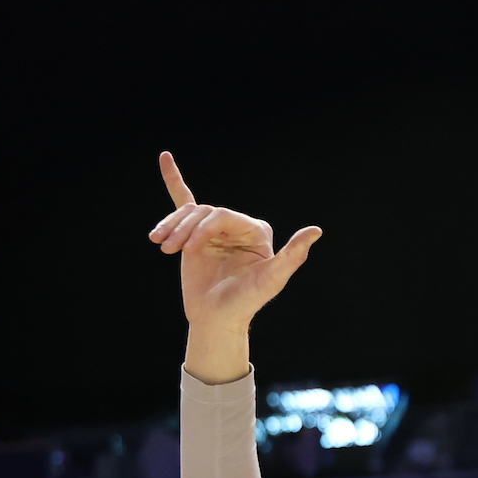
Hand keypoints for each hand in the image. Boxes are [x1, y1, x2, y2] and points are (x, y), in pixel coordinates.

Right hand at [148, 153, 318, 377]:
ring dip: (172, 226)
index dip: (204, 229)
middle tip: (172, 249)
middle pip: (205, 214)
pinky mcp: (196, 235)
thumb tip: (316, 230)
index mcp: (257, 232)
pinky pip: (185, 202)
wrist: (217, 319)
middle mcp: (238, 227)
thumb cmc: (245, 303)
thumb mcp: (271, 281)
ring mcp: (216, 230)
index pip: (224, 216)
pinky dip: (174, 180)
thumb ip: (293, 256)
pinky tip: (165, 159)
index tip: (190, 250)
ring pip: (190, 214)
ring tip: (161, 244)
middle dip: (186, 229)